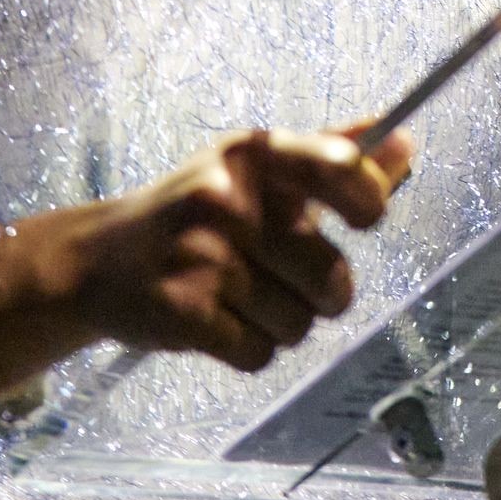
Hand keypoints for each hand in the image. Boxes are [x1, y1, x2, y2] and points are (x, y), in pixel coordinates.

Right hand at [0, 124, 417, 388]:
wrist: (95, 261)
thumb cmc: (193, 212)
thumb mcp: (252, 169)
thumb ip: (331, 156)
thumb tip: (405, 145)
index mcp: (253, 154)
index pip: (343, 170)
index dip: (369, 203)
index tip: (363, 221)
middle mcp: (228, 199)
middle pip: (333, 278)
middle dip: (318, 293)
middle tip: (277, 276)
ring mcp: (204, 257)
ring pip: (299, 324)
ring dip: (280, 323)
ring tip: (238, 296)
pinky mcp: (184, 312)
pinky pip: (260, 354)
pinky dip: (246, 349)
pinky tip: (214, 320)